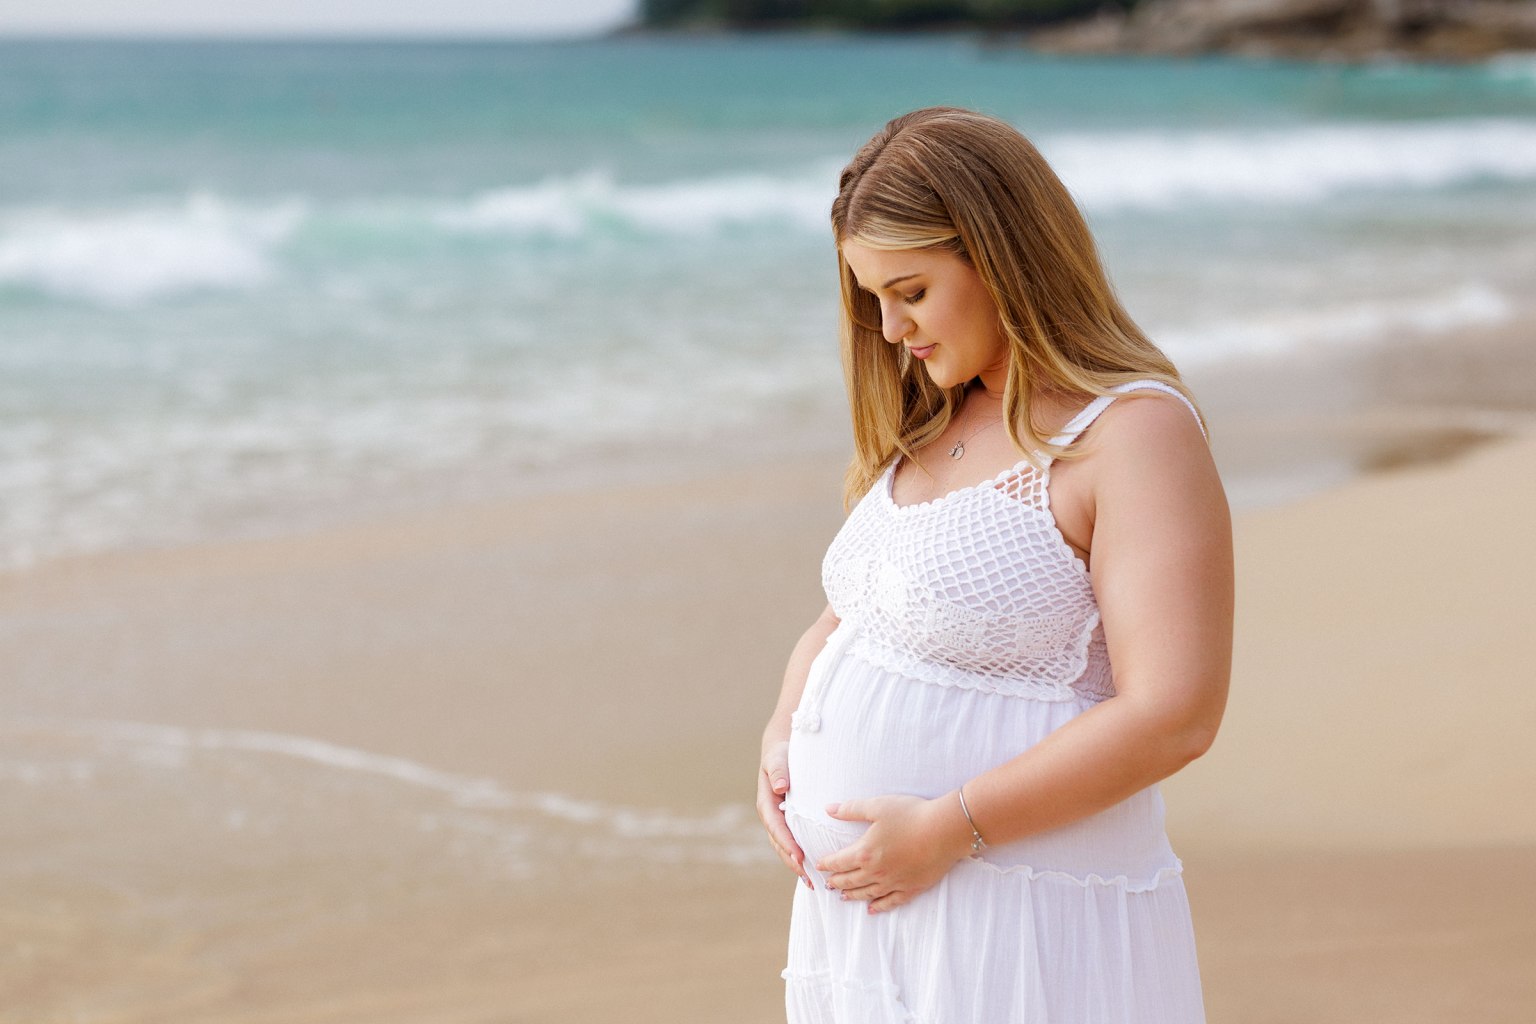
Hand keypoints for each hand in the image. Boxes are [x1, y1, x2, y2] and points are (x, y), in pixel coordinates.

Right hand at [757, 739, 811, 888]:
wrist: (782, 752)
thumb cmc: (781, 754)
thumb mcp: (777, 758)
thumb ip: (778, 771)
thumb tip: (780, 787)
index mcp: (767, 804)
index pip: (777, 828)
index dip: (787, 844)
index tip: (800, 857)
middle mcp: (772, 817)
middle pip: (781, 845)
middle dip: (794, 863)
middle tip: (810, 878)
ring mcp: (780, 822)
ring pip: (787, 849)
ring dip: (798, 866)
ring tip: (814, 883)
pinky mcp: (790, 824)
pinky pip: (795, 843)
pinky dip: (803, 858)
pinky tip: (816, 870)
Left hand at [816, 793, 971, 912]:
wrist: (945, 830)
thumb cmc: (911, 814)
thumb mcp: (877, 806)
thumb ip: (851, 809)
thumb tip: (828, 809)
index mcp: (865, 852)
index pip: (839, 862)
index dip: (827, 864)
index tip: (819, 865)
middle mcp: (876, 872)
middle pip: (850, 881)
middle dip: (837, 882)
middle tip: (828, 884)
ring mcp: (894, 883)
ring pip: (867, 893)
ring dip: (853, 895)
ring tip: (843, 897)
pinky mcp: (911, 888)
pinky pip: (891, 902)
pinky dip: (879, 907)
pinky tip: (872, 910)